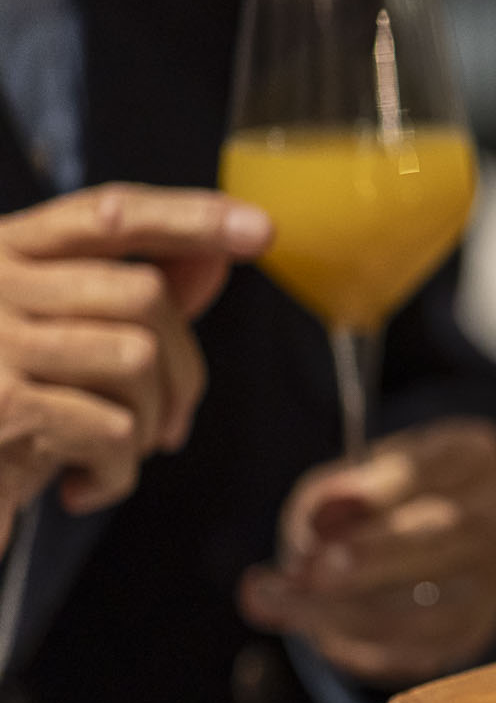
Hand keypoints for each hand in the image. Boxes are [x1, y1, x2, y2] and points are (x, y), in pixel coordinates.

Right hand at [0, 184, 272, 550]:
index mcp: (7, 252)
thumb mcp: (67, 345)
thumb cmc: (12, 410)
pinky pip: (114, 428)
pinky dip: (119, 472)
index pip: (109, 215)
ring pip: (138, 358)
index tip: (263, 229)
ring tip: (119, 453)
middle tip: (171, 426)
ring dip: (153, 422)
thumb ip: (131, 298)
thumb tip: (213, 256)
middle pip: (145, 294)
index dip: (190, 218)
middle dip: (185, 371)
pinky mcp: (0, 403)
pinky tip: (83, 486)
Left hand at [238, 417, 495, 686]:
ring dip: (357, 614)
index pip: (436, 465)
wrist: (408, 551)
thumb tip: (311, 537)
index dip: (378, 491)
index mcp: (472, 456)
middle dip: (376, 556)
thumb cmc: (374, 504)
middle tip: (311, 573)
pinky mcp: (477, 628)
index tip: (321, 511)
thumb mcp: (343, 483)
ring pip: (442, 606)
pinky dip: (367, 646)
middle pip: (453, 532)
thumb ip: (326, 501)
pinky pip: (427, 649)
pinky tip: (319, 634)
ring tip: (290, 608)